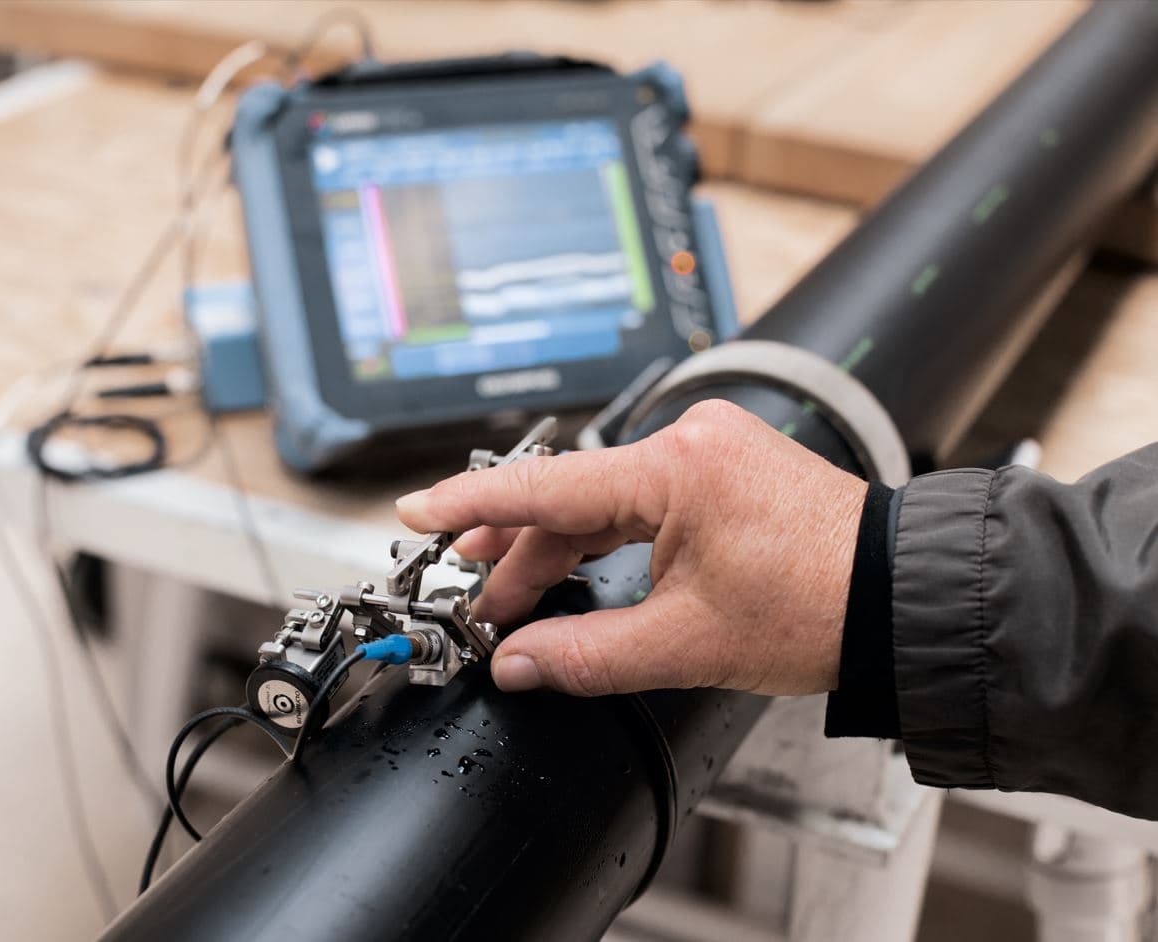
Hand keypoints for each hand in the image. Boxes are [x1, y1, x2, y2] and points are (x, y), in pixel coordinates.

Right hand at [395, 400, 866, 697]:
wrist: (902, 596)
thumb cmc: (821, 606)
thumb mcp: (687, 642)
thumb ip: (586, 654)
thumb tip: (518, 664)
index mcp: (677, 467)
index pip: (545, 484)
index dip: (471, 504)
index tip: (415, 510)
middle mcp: (689, 441)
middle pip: (569, 496)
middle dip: (517, 550)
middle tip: (478, 599)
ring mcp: (709, 449)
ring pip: (603, 500)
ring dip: (559, 548)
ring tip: (518, 601)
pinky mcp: (723, 467)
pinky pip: (640, 499)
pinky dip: (603, 539)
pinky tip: (578, 575)